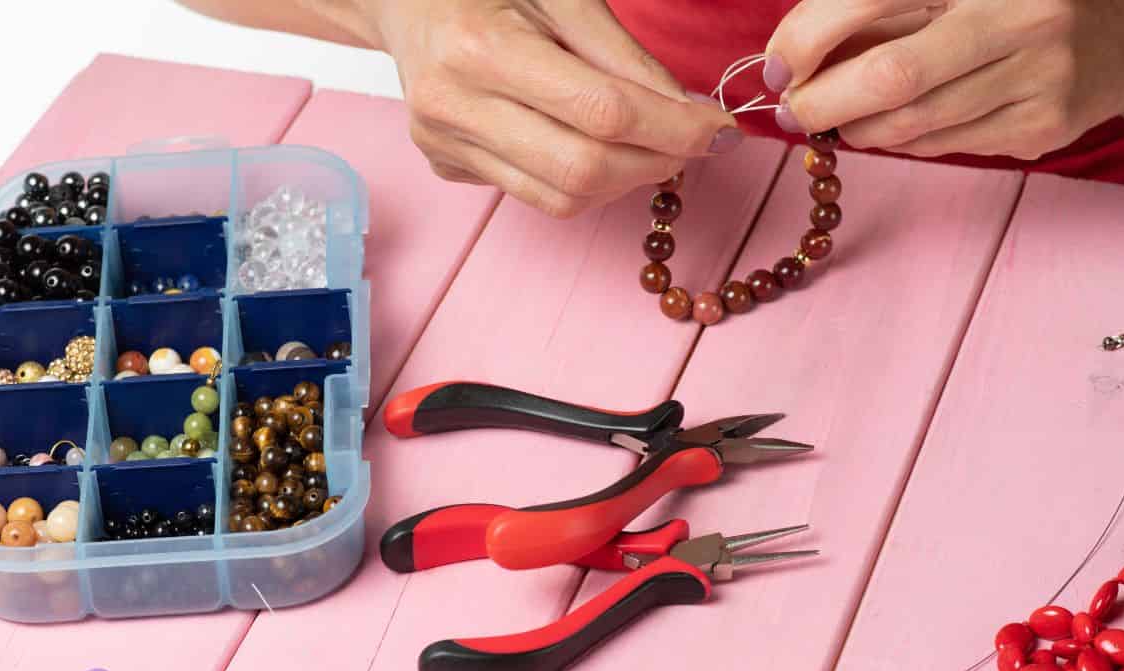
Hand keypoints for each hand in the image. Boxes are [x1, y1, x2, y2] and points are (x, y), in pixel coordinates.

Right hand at [365, 0, 741, 215]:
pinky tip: (596, 146)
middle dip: (656, 163)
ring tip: (651, 146)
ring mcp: (443, 144)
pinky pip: (534, 194)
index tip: (720, 130)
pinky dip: (584, 181)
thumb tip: (688, 113)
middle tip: (694, 144)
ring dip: (625, 181)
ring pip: (561, 197)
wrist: (402, 0)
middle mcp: (452, 105)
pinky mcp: (445, 165)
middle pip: (582, 168)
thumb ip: (623, 54)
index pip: (601, 111)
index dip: (673, 128)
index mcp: (481, 48)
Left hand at [762, 0, 1123, 158]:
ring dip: (854, 127)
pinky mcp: (1043, 127)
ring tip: (834, 117)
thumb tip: (793, 48)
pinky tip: (889, 126)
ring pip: (912, 124)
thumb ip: (885, 3)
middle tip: (792, 108)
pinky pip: (943, 145)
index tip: (776, 63)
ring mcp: (1038, 77)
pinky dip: (901, 140)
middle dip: (821, 100)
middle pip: (892, 74)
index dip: (809, 34)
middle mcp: (1019, 15)